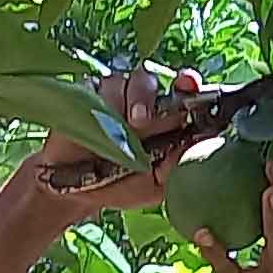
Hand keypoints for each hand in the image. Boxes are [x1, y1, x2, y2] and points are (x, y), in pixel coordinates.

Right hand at [26, 64, 204, 215]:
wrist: (73, 191)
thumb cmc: (120, 186)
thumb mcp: (154, 187)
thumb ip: (176, 167)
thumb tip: (199, 146)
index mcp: (166, 122)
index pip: (183, 94)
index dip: (187, 84)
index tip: (187, 83)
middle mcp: (143, 103)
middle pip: (150, 81)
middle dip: (147, 96)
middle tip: (139, 121)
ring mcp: (115, 96)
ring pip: (123, 81)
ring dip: (120, 102)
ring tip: (114, 129)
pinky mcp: (88, 94)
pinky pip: (95, 85)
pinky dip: (97, 101)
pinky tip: (94, 122)